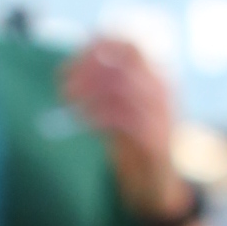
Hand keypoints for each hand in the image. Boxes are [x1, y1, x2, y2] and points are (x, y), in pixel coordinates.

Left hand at [60, 34, 184, 221]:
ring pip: (123, 85)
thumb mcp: (119, 108)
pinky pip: (123, 117)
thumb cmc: (133, 142)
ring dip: (89, 91)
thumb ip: (102, 88)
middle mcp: (163, 87)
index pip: (129, 43)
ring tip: (68, 103)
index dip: (97, 48)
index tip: (69, 65)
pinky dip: (97, 115)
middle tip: (63, 86)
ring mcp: (163, 111)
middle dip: (90, 68)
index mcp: (156, 74)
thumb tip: (66, 73)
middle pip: (125, 60)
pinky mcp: (155, 138)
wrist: (157, 182)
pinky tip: (81, 121)